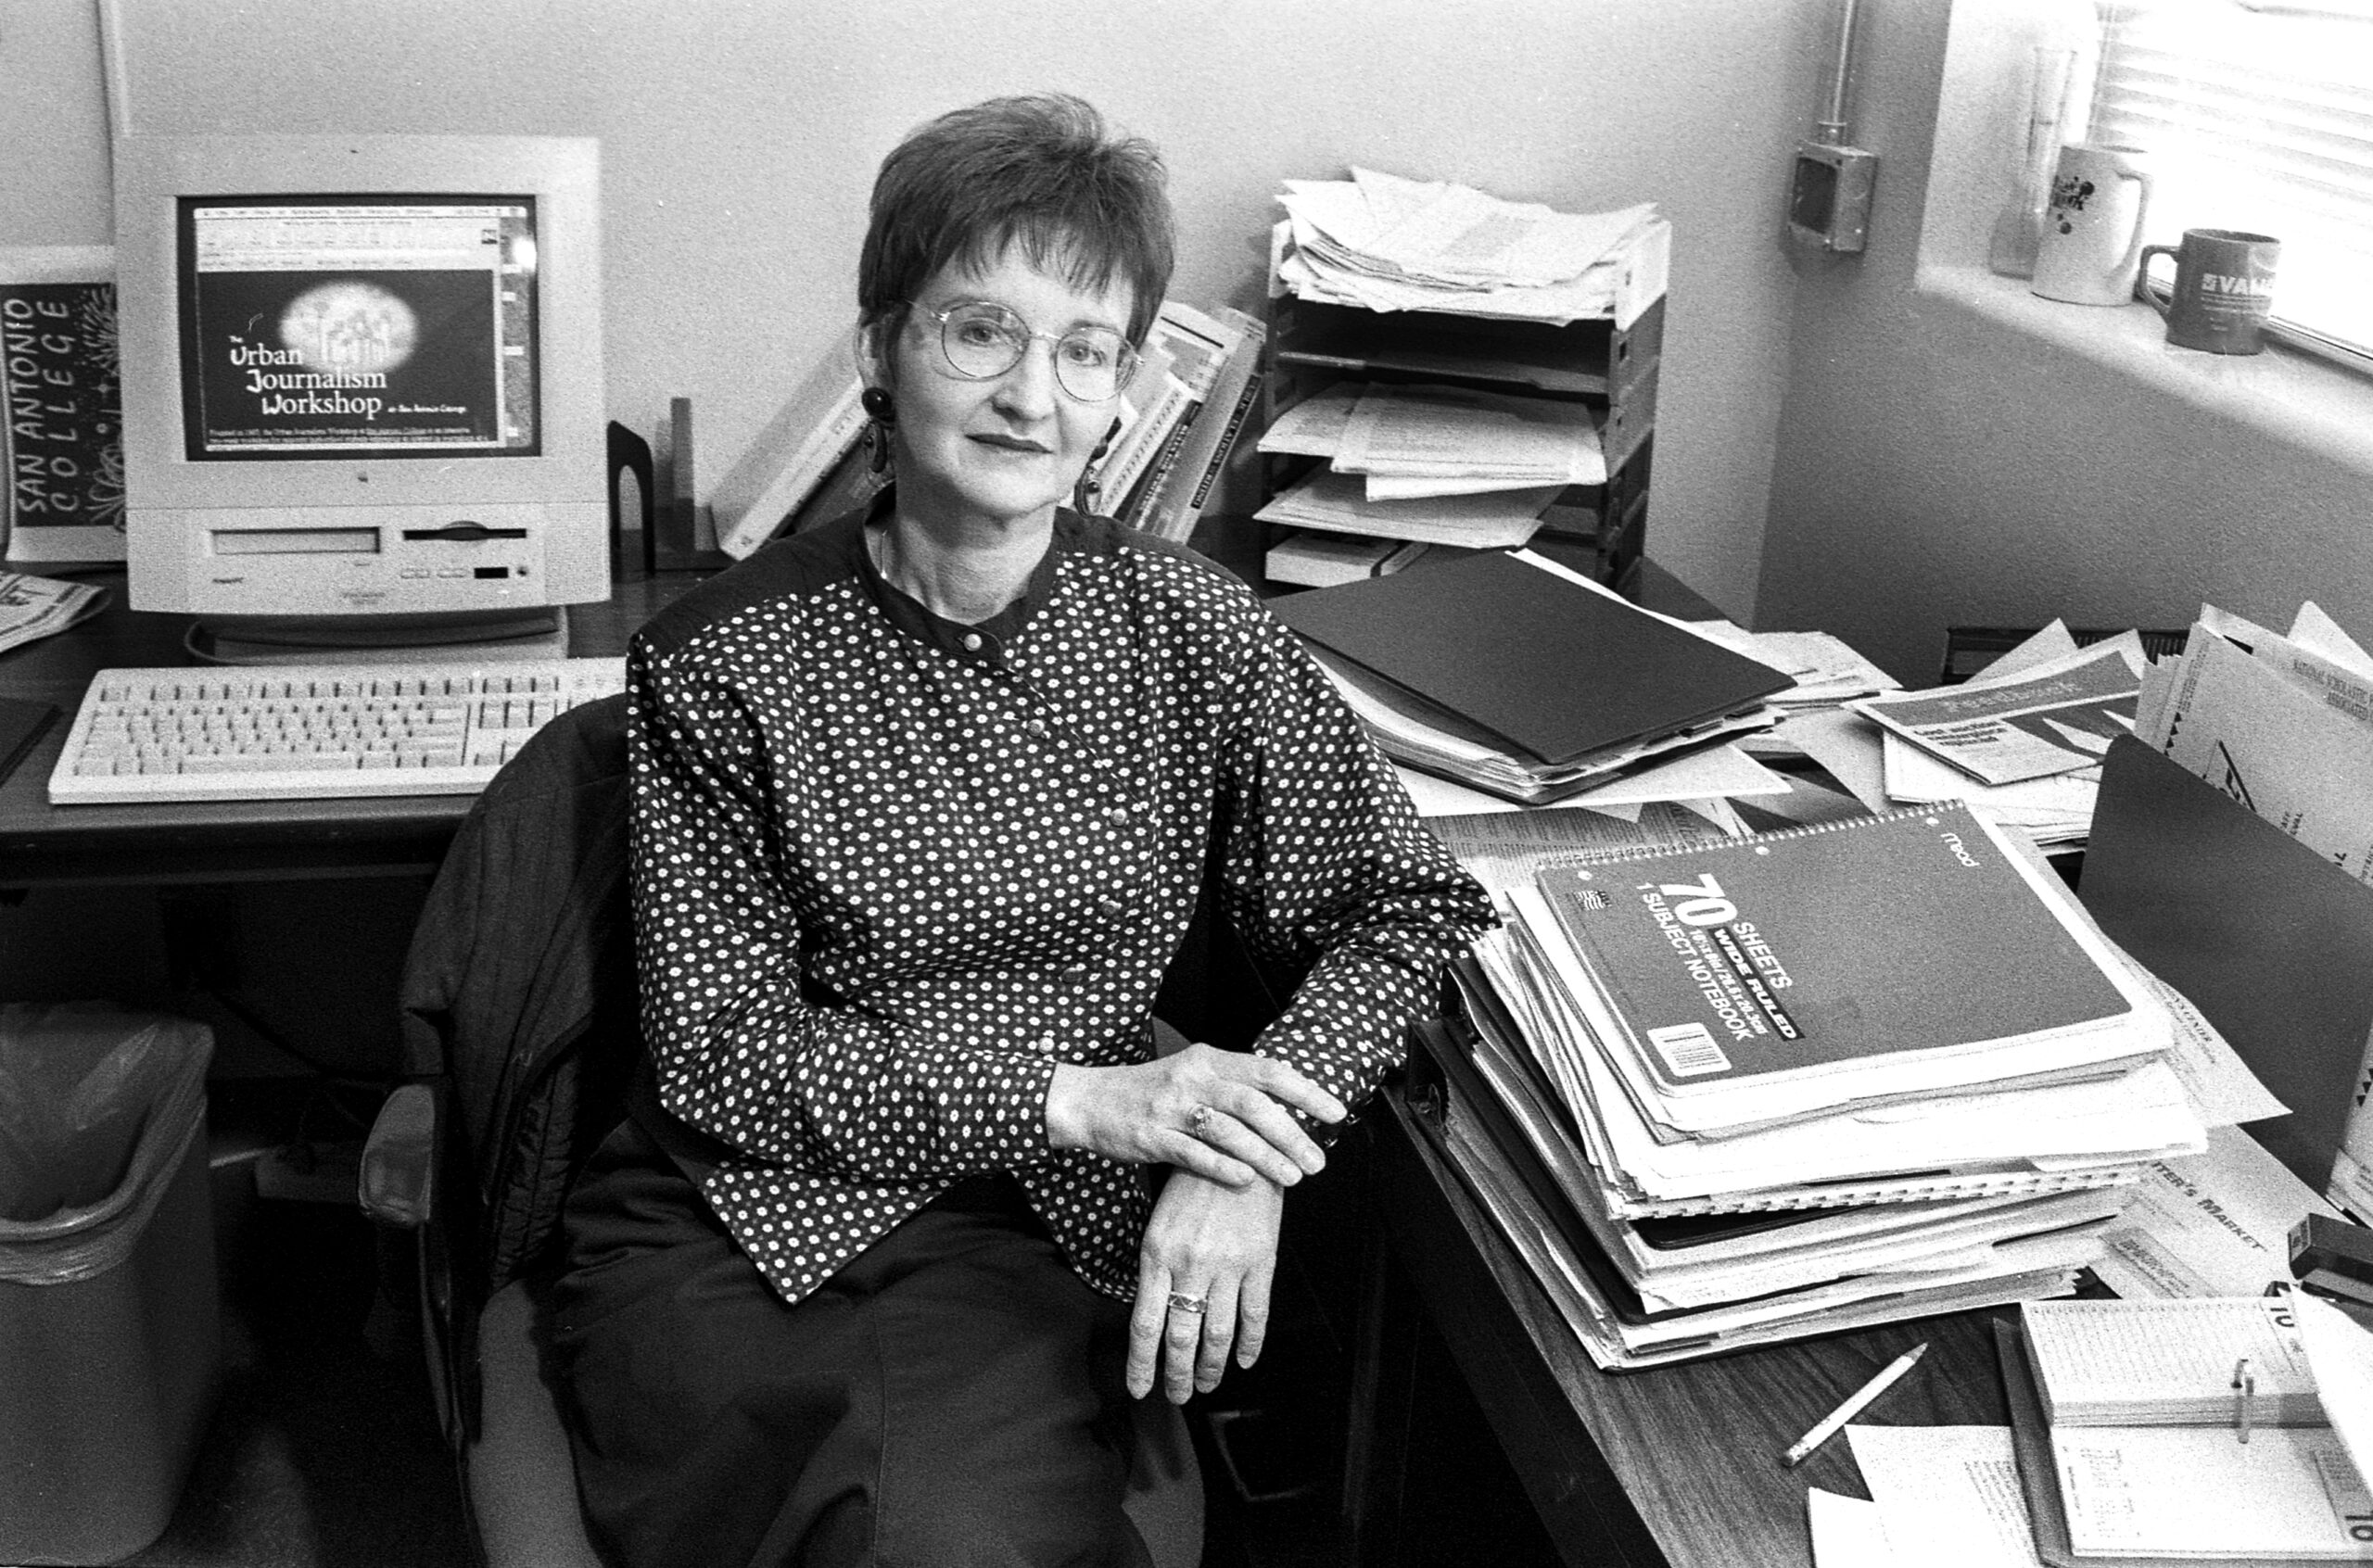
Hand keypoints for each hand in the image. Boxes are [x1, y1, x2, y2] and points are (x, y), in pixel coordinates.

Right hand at [1046, 1042, 1344, 1189]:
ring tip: (1293, 1176)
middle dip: (1292, 1133)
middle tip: (1318, 1160)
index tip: (1336, 1113)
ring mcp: (1170, 1107)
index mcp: (1210, 1060)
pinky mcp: (1150, 1136)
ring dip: (1265, 1155)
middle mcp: (1193, 1078)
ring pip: (1228, 1129)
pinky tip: (1246, 1181)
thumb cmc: (1149, 1093)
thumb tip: (1289, 1110)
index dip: (1306, 1091)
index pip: (1268, 1071)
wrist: (1089, 1101)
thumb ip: (1235, 1088)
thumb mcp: (1194, 1076)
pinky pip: (1193, 1153)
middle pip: (1254, 1103)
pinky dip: (1223, 1167)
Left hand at [1128, 1170, 1283, 1403]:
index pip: (1144, 1325)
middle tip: (1177, 1396)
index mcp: (1157, 1254)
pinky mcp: (1261, 1260)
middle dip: (1177, 1375)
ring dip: (1210, 1367)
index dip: (1141, 1364)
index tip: (1140, 1389)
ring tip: (1206, 1385)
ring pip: (1217, 1332)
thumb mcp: (1159, 1223)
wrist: (1236, 1145)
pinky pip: (1256, 1313)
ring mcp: (1228, 1265)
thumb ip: (1154, 1269)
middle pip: (1181, 1337)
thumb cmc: (1192, 1184)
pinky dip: (1250, 1343)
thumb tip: (1152, 1316)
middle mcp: (1190, 1264)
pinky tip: (1243, 1361)